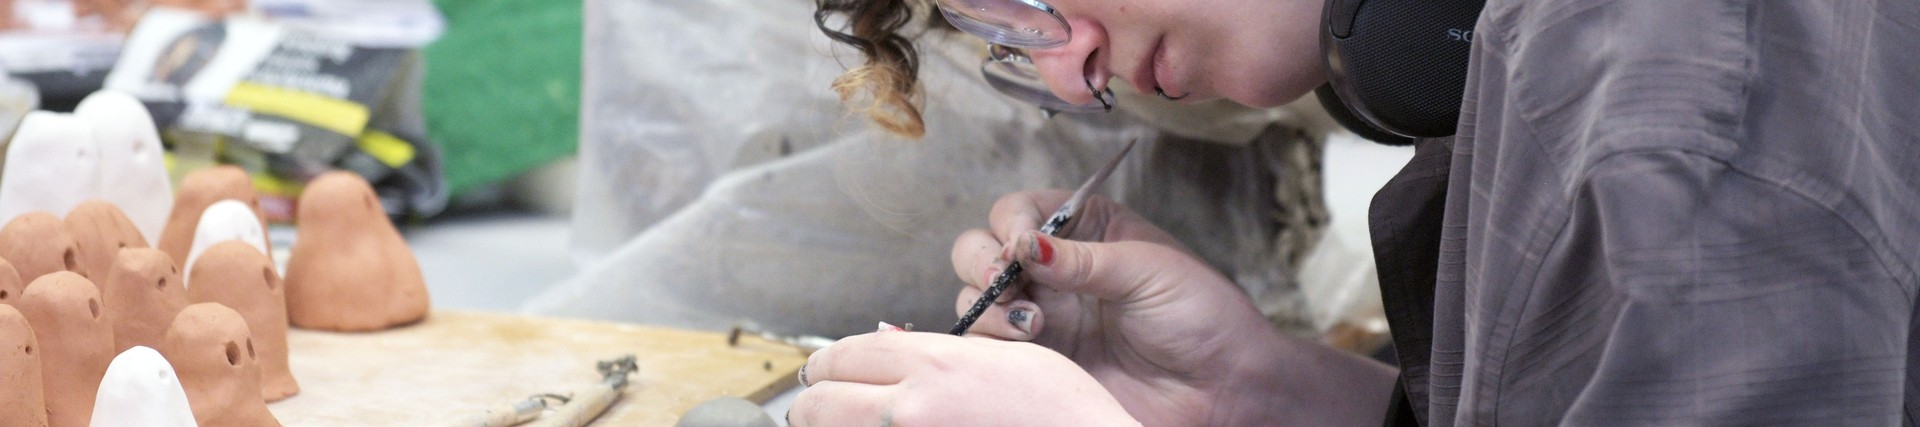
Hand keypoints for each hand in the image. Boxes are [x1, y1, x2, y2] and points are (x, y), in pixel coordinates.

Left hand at [789, 330, 1140, 425]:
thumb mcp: (1014, 363)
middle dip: (813, 405)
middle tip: (820, 410)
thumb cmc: (1067, 420)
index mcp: (937, 367)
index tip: (825, 375)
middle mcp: (910, 411)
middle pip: (816, 402)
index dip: (828, 366)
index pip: (844, 355)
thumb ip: (945, 352)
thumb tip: (887, 342)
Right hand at [949, 190, 1395, 425]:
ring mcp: (1043, 315)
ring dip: (987, 305)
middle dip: (982, 261)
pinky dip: (990, 341)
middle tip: (1005, 281)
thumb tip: (1023, 246)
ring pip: (975, 299)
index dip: (1010, 222)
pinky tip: (1029, 342)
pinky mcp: (1041, 361)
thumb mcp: (1145, 269)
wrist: (1223, 386)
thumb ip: (1081, 258)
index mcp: (1085, 229)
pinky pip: (990, 347)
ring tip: (1034, 322)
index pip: (1018, 210)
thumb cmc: (1201, 315)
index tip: (1021, 243)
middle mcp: (1054, 270)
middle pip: (980, 250)